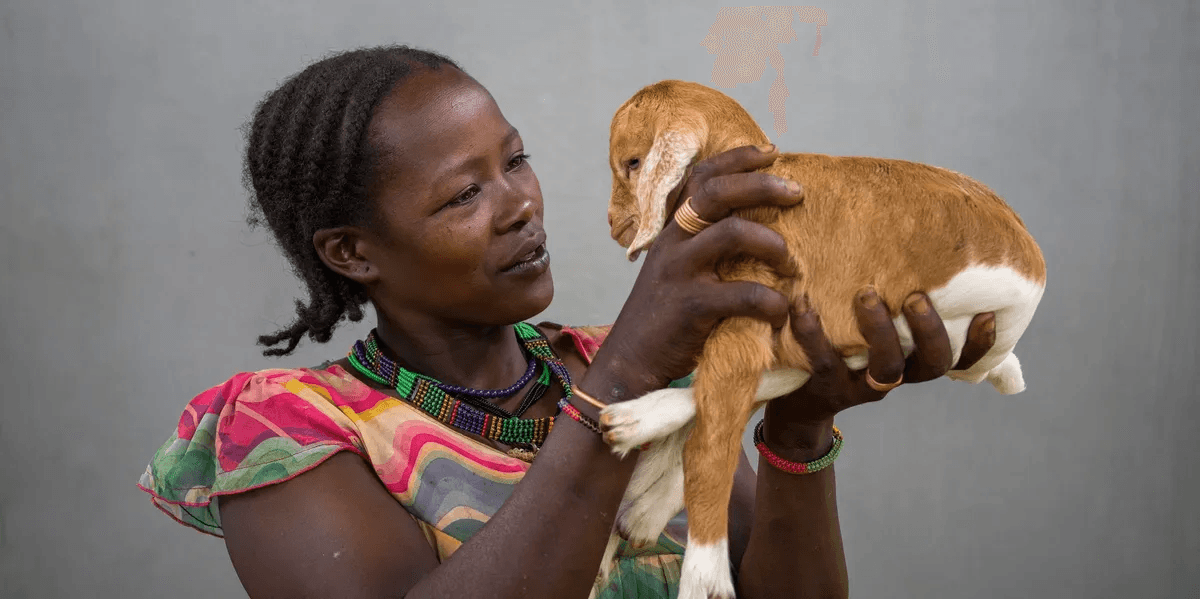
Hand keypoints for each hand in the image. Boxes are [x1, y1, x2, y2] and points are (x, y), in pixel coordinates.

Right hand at [582, 144, 804, 401]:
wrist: (632, 361)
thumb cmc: (667, 317)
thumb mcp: (678, 270)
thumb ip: (705, 246)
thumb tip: (760, 225)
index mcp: (673, 230)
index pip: (701, 177)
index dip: (737, 158)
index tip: (772, 152)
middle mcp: (673, 242)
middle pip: (717, 193)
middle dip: (763, 185)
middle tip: (797, 193)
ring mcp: (680, 272)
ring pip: (733, 233)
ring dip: (772, 243)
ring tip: (789, 262)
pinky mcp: (692, 306)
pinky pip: (745, 294)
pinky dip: (772, 302)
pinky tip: (780, 312)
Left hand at [762, 288, 996, 460]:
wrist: (799, 405)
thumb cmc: (844, 351)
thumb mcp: (874, 333)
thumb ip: (896, 307)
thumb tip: (920, 253)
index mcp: (912, 361)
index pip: (959, 359)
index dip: (980, 344)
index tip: (989, 313)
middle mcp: (895, 377)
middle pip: (932, 364)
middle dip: (930, 330)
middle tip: (917, 297)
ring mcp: (861, 385)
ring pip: (886, 368)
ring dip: (880, 330)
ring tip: (866, 294)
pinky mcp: (825, 386)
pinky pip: (822, 361)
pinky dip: (811, 332)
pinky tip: (803, 305)